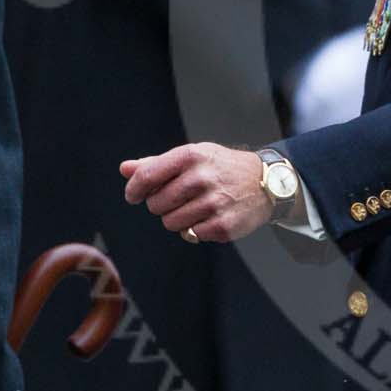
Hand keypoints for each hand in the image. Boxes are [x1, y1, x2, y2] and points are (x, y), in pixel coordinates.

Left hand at [121, 143, 269, 243]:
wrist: (266, 182)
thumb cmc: (222, 168)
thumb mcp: (193, 156)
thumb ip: (157, 164)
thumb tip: (124, 169)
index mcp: (191, 156)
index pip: (147, 175)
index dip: (134, 189)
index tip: (134, 195)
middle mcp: (202, 178)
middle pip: (155, 204)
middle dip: (162, 204)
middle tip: (180, 198)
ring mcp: (214, 203)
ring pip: (170, 223)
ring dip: (178, 219)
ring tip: (197, 207)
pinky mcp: (222, 225)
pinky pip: (190, 234)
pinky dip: (196, 229)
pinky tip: (211, 216)